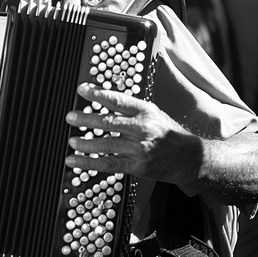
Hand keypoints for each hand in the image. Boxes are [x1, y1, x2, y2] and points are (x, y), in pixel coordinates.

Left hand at [64, 83, 200, 184]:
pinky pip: (109, 164)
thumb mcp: (151, 112)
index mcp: (144, 110)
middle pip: (109, 122)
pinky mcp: (137, 167)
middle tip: (70, 117)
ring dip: (86, 143)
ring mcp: (139, 149)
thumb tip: (99, 95)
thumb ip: (127, 106)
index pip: (118, 100)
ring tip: (72, 141)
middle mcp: (141, 128)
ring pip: (107, 145)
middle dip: (86, 119)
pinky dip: (89, 163)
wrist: (187, 157)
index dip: (98, 94)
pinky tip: (75, 161)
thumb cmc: (165, 131)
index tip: (82, 89)